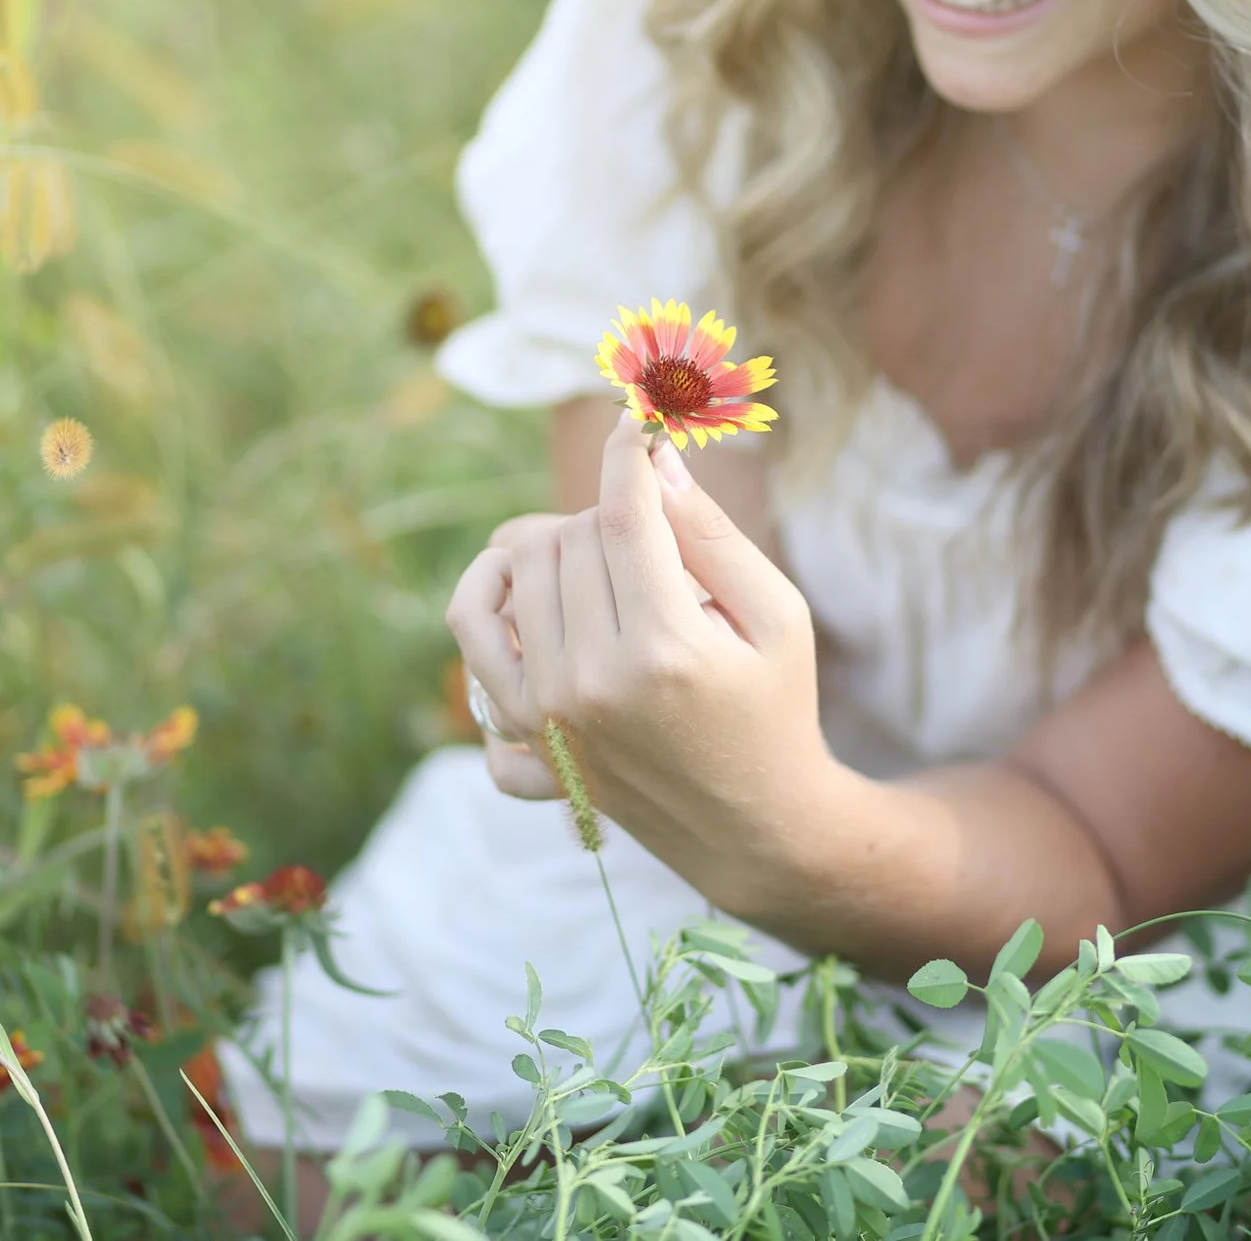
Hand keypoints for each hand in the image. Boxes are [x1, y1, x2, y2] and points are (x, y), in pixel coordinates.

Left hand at [445, 420, 830, 905]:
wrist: (754, 829)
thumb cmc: (777, 709)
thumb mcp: (779, 617)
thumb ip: (712, 535)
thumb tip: (653, 458)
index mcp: (666, 650)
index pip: (622, 514)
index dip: (628, 453)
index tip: (638, 421)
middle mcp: (593, 684)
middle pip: (568, 537)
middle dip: (610, 515)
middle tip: (652, 540)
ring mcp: (549, 719)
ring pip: (516, 573)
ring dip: (557, 548)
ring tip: (604, 567)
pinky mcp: (528, 741)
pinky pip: (472, 641)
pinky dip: (489, 600)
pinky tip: (529, 594)